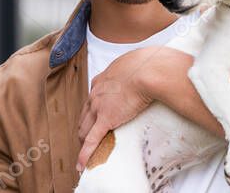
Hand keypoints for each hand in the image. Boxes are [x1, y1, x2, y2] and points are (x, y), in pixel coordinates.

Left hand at [76, 46, 172, 170]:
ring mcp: (98, 107)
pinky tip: (82, 165)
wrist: (147, 71)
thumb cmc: (147, 65)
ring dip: (84, 142)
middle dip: (84, 129)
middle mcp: (95, 94)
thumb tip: (146, 70)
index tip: (96, 118)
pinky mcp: (105, 120)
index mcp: (101, 81)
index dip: (92, 112)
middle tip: (88, 140)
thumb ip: (134, 70)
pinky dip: (85, 155)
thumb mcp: (135, 64)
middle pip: (84, 116)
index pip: (92, 100)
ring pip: (84, 130)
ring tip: (86, 154)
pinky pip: (91, 141)